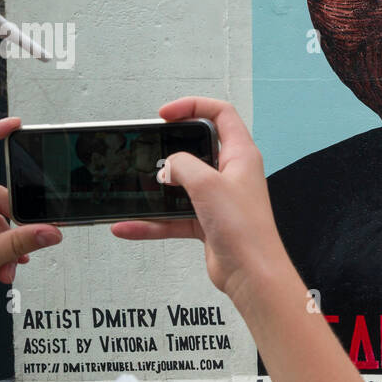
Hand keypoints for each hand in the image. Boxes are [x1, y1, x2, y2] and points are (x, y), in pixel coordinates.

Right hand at [110, 97, 290, 304]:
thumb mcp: (208, 184)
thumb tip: (168, 166)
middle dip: (169, 148)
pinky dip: (151, 222)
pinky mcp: (206, 222)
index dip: (193, 106)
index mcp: (241, 155)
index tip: (166, 114)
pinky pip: (173, 217)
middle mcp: (231, 174)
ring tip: (133, 187)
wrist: (252, 275)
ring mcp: (218, 199)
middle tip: (147, 148)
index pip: (221, 114)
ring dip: (156, 189)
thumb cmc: (245, 230)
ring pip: (181, 185)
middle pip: (197, 147)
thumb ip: (182, 165)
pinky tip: (129, 225)